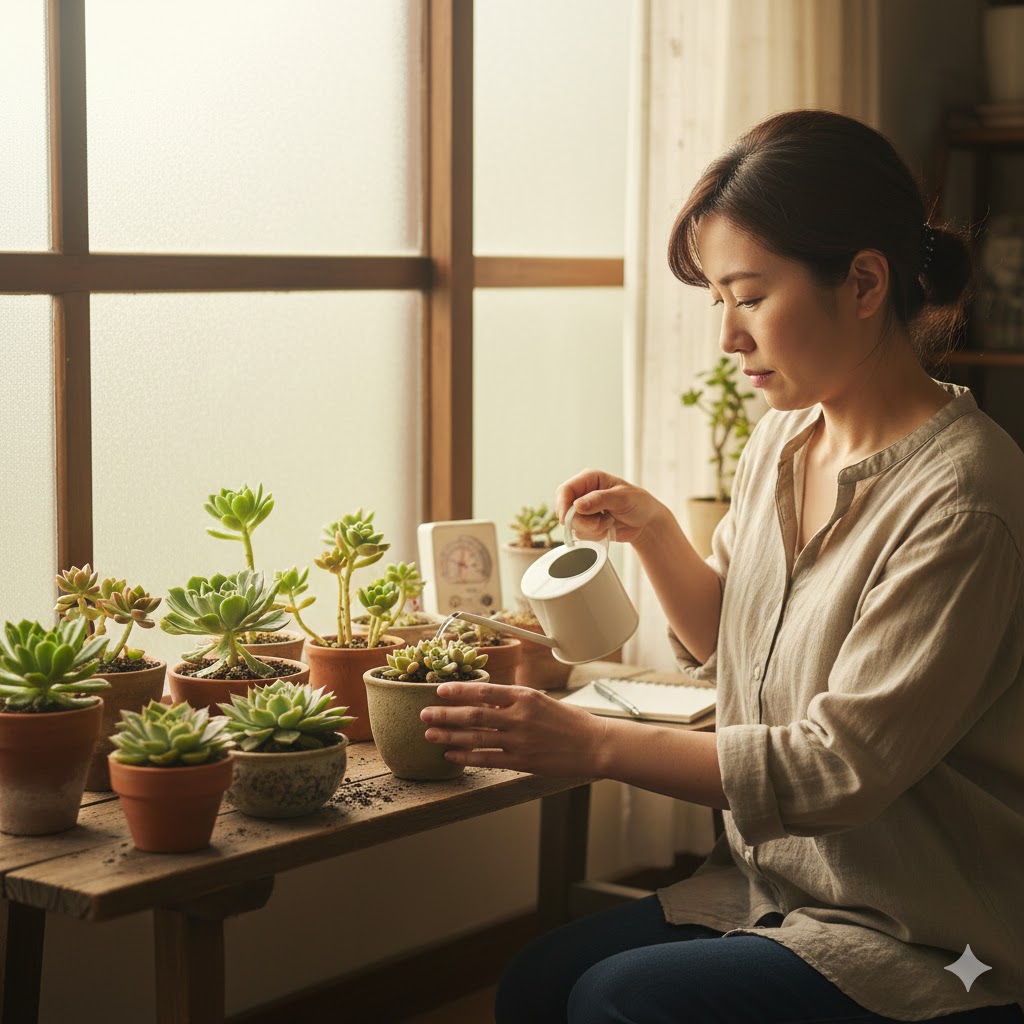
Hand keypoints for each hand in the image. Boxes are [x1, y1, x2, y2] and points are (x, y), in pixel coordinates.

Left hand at [420, 682, 608, 775]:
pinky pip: (487, 759)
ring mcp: (520, 741)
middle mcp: (520, 717)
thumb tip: (484, 698)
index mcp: (525, 696)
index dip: (459, 691)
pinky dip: (466, 756)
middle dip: (446, 714)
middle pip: (474, 714)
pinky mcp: (522, 761)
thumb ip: (513, 700)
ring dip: (450, 735)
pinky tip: (451, 754)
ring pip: (476, 737)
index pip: (484, 691)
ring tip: (430, 733)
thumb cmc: (568, 721)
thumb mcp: (541, 700)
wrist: (594, 744)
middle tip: (424, 713)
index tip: (439, 689)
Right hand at [555, 468, 665, 545]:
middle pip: (565, 510)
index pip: (565, 490)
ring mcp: (584, 511)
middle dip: (581, 521)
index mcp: (590, 479)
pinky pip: (581, 534)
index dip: (563, 505)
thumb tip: (577, 505)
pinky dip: (595, 535)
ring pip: (573, 525)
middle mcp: (583, 494)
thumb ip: (599, 500)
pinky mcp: (587, 525)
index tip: (567, 519)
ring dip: (592, 529)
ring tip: (609, 522)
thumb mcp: (622, 498)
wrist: (646, 522)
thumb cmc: (638, 503)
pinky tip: (608, 528)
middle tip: (599, 523)